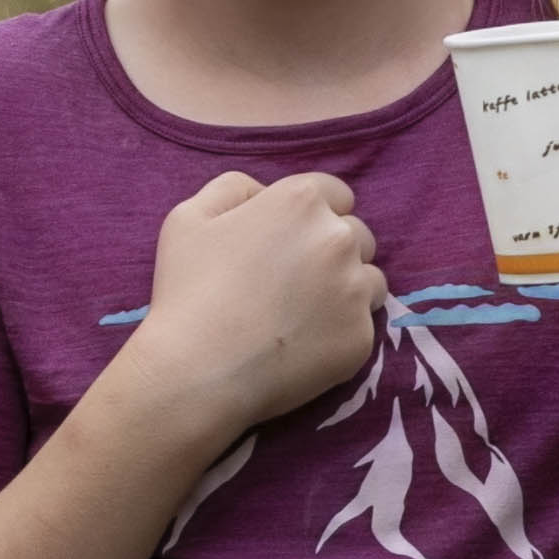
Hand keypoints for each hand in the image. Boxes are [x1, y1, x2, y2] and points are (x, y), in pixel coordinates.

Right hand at [122, 171, 390, 439]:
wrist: (200, 370)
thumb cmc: (188, 290)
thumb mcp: (189, 216)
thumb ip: (233, 189)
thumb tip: (264, 194)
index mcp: (301, 202)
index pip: (335, 194)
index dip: (313, 215)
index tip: (290, 240)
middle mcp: (340, 238)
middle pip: (357, 235)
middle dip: (332, 250)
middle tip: (293, 281)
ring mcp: (356, 290)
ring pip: (369, 280)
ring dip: (346, 289)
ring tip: (304, 314)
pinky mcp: (362, 337)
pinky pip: (362, 325)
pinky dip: (339, 332)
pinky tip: (303, 344)